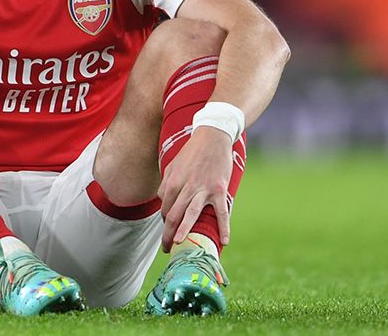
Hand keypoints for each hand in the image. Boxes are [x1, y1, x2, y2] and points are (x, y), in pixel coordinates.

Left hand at [158, 127, 233, 251]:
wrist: (212, 136)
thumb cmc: (191, 152)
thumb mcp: (173, 166)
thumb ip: (166, 184)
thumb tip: (162, 201)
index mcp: (172, 182)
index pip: (165, 209)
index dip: (166, 223)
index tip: (169, 232)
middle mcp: (185, 187)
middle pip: (173, 216)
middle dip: (169, 235)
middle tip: (168, 250)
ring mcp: (203, 189)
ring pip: (190, 214)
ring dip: (185, 232)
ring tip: (181, 246)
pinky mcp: (219, 189)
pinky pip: (221, 212)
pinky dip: (223, 227)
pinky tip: (224, 241)